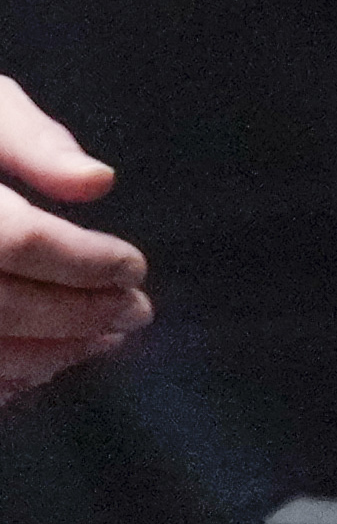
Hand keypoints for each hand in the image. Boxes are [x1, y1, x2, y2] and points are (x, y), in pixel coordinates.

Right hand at [1, 73, 149, 406]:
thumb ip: (36, 142)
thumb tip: (99, 183)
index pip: (15, 240)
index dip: (83, 260)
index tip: (136, 268)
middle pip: (0, 306)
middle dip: (77, 314)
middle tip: (136, 312)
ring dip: (48, 355)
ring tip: (103, 340)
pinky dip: (0, 382)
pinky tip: (41, 367)